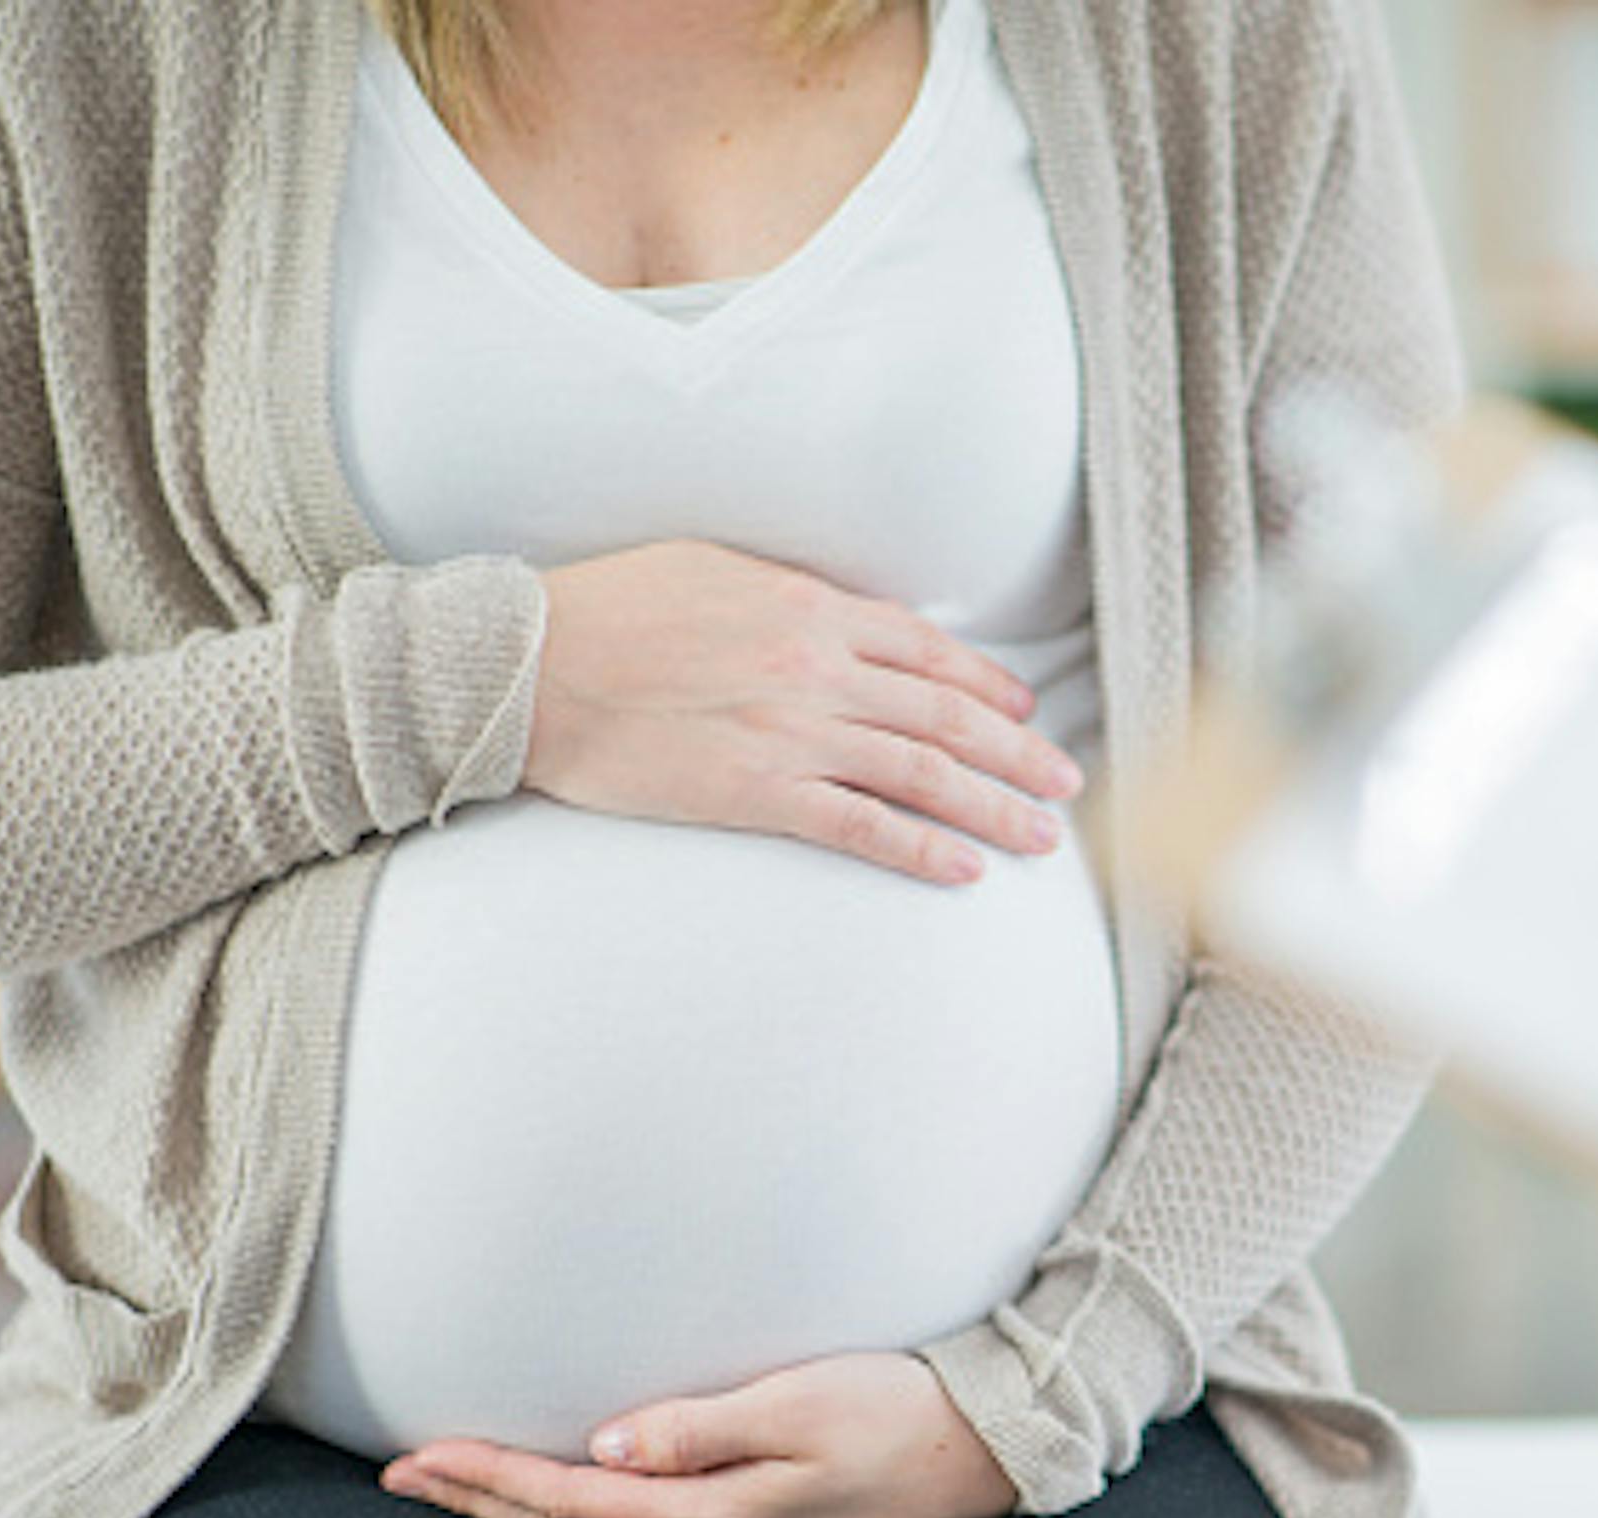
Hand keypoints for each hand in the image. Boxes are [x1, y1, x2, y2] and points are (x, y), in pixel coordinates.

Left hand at [379, 1352, 1018, 1517]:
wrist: (986, 1452)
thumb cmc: (898, 1411)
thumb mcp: (802, 1404)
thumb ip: (699, 1428)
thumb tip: (605, 1447)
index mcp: (719, 1517)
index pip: (572, 1502)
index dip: (489, 1479)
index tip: (419, 1459)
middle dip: (481, 1504)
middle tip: (403, 1478)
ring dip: (521, 1516)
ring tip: (461, 1490)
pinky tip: (563, 1507)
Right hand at [523, 540, 1084, 886]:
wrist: (533, 664)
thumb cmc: (610, 609)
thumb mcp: (712, 567)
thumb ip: (787, 595)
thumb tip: (839, 616)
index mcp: (808, 606)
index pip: (926, 649)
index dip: (987, 684)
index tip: (1023, 713)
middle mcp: (816, 667)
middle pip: (946, 714)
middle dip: (1017, 754)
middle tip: (1064, 785)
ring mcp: (790, 732)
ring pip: (921, 772)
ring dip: (992, 808)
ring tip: (1039, 837)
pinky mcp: (755, 792)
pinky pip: (858, 827)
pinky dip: (918, 849)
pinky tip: (962, 870)